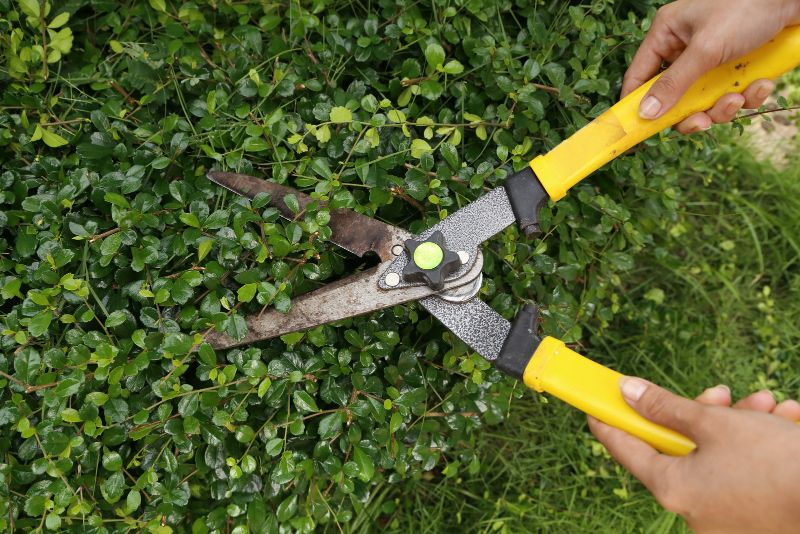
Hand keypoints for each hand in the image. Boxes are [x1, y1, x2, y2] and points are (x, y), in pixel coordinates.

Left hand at [588, 379, 799, 533]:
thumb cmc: (776, 462)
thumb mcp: (716, 424)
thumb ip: (666, 408)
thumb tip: (628, 391)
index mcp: (672, 488)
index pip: (625, 449)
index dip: (610, 420)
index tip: (596, 403)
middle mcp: (693, 510)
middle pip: (680, 448)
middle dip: (704, 415)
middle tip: (722, 394)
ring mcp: (725, 518)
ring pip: (719, 455)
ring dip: (741, 425)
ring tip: (769, 406)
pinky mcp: (754, 518)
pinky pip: (745, 473)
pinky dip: (761, 446)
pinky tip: (786, 421)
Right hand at [623, 0, 799, 132]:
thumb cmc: (748, 5)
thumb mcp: (707, 48)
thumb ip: (674, 82)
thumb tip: (646, 113)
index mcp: (668, 34)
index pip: (640, 76)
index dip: (637, 103)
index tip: (637, 131)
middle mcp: (686, 47)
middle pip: (674, 96)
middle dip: (692, 112)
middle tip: (703, 122)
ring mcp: (712, 58)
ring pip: (704, 100)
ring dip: (723, 106)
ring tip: (740, 96)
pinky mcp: (737, 66)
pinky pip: (732, 93)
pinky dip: (748, 95)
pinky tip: (762, 84)